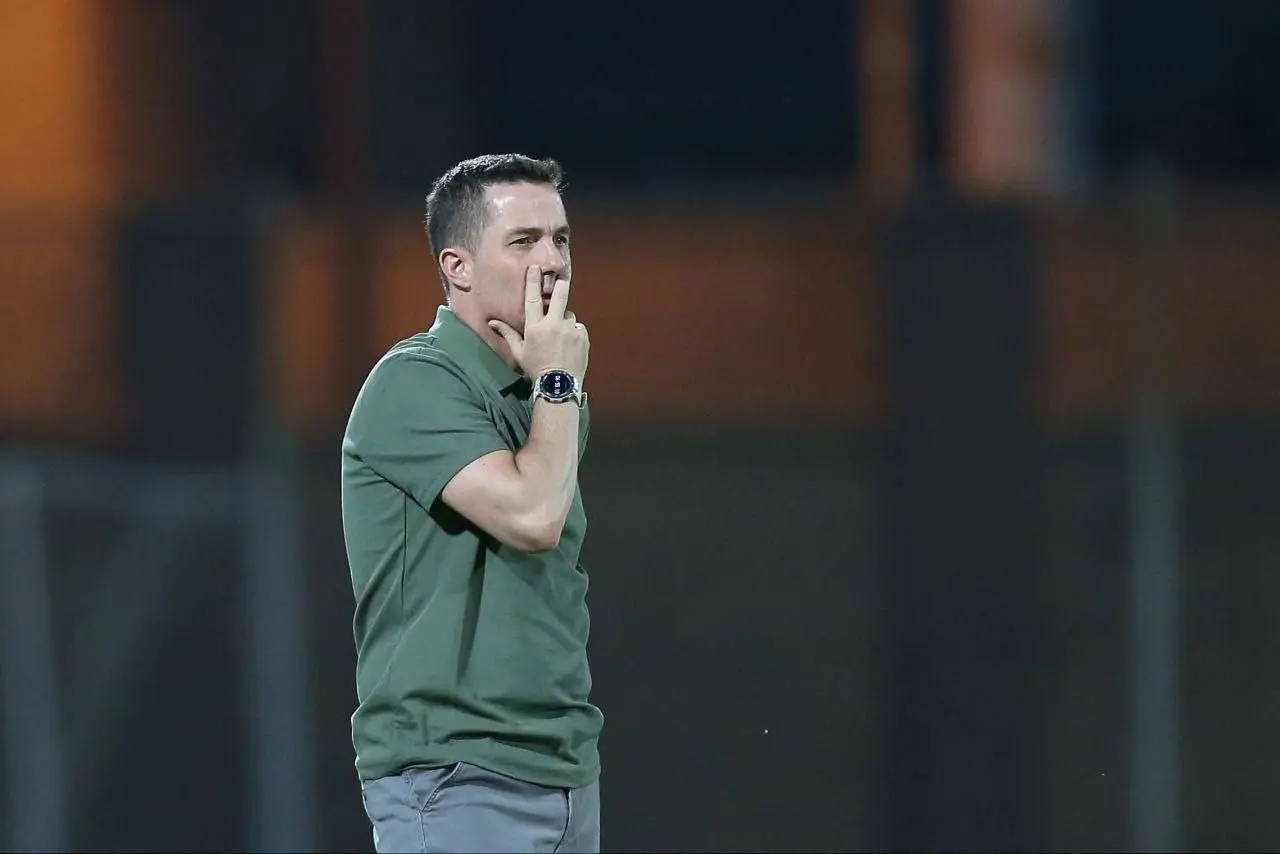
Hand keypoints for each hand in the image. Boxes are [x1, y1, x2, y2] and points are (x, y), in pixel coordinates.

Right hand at [489, 265, 589, 380]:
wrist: (559, 385)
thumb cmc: (535, 369)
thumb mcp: (519, 352)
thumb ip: (508, 334)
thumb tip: (493, 322)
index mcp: (536, 327)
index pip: (532, 298)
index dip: (533, 281)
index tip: (535, 268)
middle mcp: (554, 324)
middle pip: (560, 295)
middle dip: (561, 285)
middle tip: (562, 278)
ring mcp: (570, 329)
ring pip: (568, 315)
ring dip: (564, 320)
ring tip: (560, 337)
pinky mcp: (583, 336)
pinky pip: (578, 327)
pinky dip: (574, 332)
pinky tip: (569, 344)